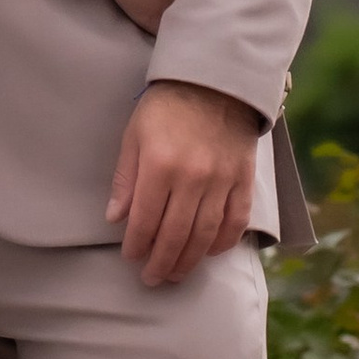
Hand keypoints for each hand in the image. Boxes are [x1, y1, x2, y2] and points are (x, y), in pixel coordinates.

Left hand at [106, 81, 258, 287]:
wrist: (215, 80)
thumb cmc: (167, 106)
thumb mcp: (134, 135)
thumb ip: (126, 179)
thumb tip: (116, 218)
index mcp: (160, 165)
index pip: (145, 220)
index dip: (136, 245)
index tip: (130, 257)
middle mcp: (192, 178)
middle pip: (175, 235)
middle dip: (161, 263)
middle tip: (152, 279)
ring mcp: (221, 181)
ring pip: (205, 235)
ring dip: (189, 261)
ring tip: (176, 274)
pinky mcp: (243, 180)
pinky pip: (235, 221)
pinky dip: (223, 243)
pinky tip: (210, 253)